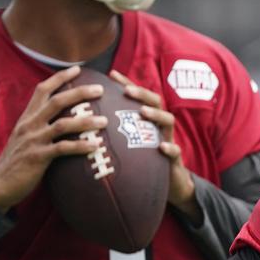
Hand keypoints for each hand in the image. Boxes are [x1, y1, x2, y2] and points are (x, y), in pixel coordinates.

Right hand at [0, 66, 107, 212]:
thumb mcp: (25, 137)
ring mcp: (34, 140)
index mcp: (27, 117)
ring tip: (105, 121)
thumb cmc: (17, 161)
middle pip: (57, 101)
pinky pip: (63, 149)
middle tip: (100, 89)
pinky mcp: (38, 157)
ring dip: (86, 121)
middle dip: (80, 92)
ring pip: (63, 124)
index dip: (60, 77)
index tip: (78, 69)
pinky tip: (96, 146)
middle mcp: (30, 125)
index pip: (42, 90)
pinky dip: (80, 146)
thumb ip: (40, 125)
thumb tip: (63, 118)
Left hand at [109, 70, 195, 212]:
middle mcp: (159, 126)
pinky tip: (161, 147)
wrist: (167, 185)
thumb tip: (84, 123)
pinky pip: (175, 151)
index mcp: (147, 120)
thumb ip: (114, 132)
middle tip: (127, 91)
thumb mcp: (128, 145)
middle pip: (155, 101)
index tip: (111, 74)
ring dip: (156, 114)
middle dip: (142, 94)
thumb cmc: (142, 162)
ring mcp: (169, 140)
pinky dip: (170, 147)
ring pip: (168, 121)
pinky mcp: (174, 159)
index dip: (127, 84)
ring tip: (142, 112)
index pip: (138, 96)